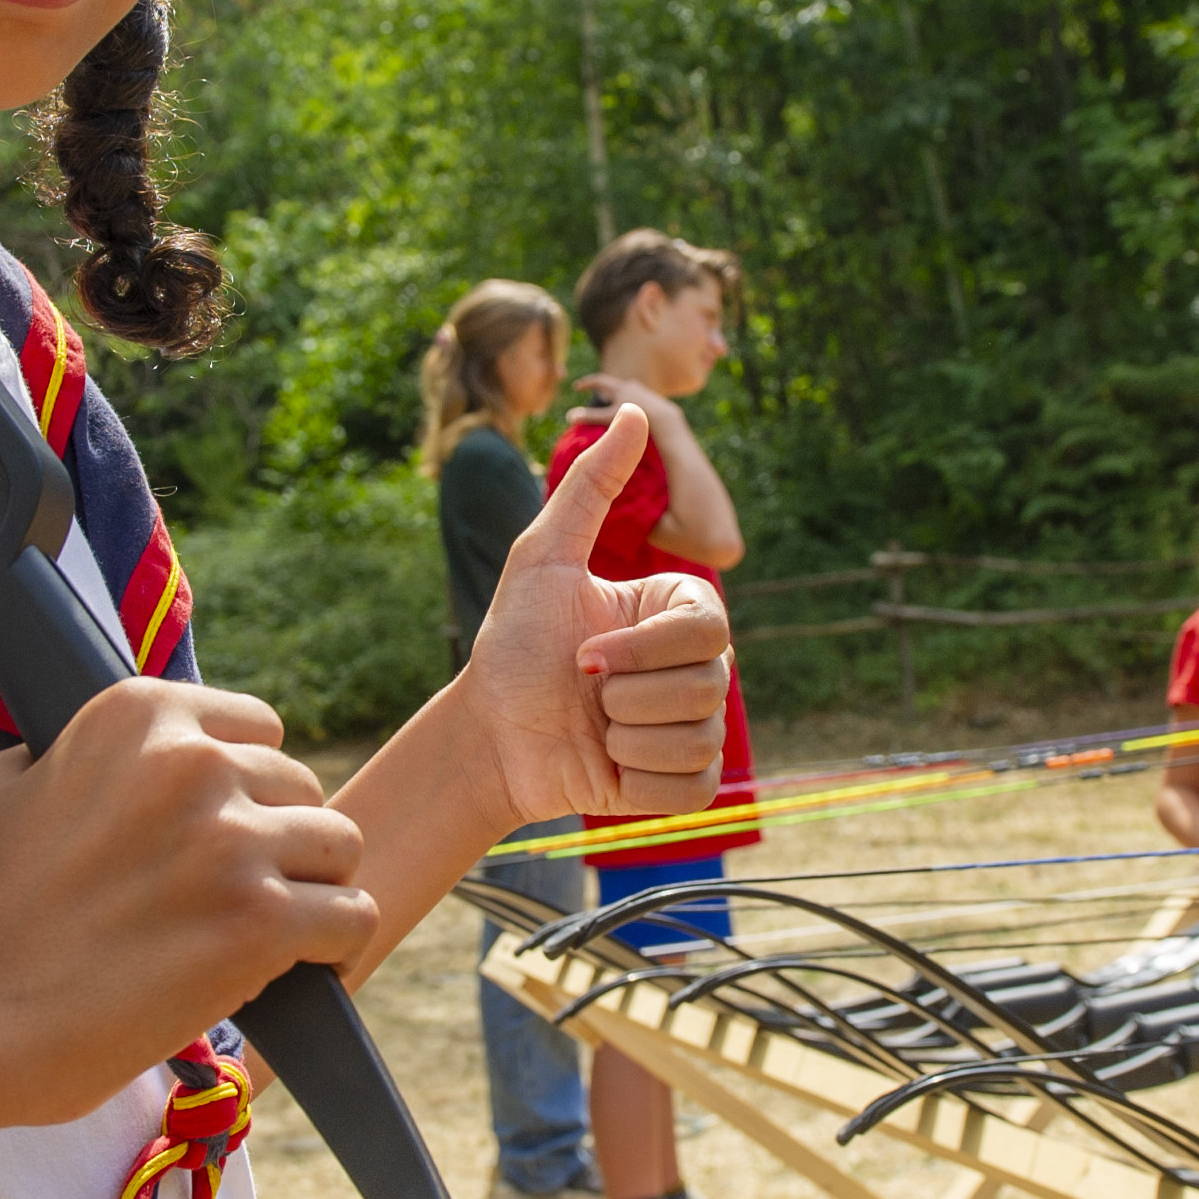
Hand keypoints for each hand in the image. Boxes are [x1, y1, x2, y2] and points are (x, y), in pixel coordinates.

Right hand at [0, 679, 373, 1125]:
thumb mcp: (0, 787)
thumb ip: (55, 754)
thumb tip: (61, 752)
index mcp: (138, 714)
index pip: (261, 731)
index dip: (247, 792)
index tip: (216, 840)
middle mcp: (194, 761)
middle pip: (305, 790)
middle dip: (279, 846)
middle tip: (231, 903)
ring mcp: (232, 840)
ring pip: (340, 847)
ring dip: (314, 894)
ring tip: (272, 937)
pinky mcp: (259, 920)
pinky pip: (351, 917)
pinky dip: (333, 950)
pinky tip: (295, 970)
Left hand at [461, 403, 733, 826]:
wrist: (491, 734)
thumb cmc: (514, 644)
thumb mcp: (544, 558)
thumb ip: (591, 486)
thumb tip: (630, 409)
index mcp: (679, 611)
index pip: (707, 629)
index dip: (641, 650)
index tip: (582, 655)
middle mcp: (698, 666)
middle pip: (707, 687)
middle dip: (624, 695)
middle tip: (581, 691)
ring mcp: (696, 725)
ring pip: (699, 739)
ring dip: (625, 739)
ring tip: (592, 728)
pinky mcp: (686, 783)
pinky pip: (692, 790)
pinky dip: (637, 782)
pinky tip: (605, 766)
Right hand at [575, 371, 680, 429]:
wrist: (664, 419)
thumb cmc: (635, 418)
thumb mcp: (610, 418)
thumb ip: (590, 417)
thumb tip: (569, 416)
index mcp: (619, 387)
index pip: (598, 381)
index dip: (586, 383)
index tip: (576, 387)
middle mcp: (631, 385)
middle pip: (612, 386)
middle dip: (602, 391)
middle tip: (594, 397)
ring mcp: (643, 391)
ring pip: (625, 392)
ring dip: (616, 397)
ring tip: (612, 407)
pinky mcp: (651, 399)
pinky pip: (635, 399)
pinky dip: (628, 404)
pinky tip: (629, 414)